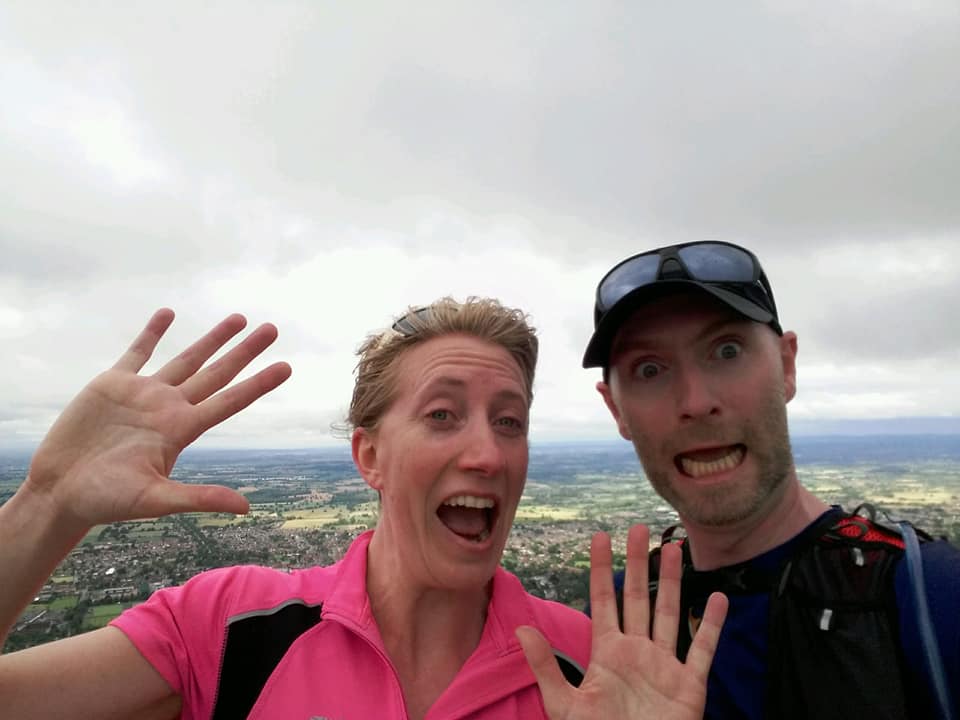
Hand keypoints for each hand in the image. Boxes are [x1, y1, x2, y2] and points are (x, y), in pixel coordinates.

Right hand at [25, 309, 291, 528]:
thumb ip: (199, 498)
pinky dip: (153, 333)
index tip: (286, 366)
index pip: (230, 401)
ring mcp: (143, 394)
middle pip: (217, 373)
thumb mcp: (155, 500)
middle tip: (272, 328)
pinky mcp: (112, 384)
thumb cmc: (105, 502)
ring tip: (239, 317)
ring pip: (187, 358)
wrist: (59, 491)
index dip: (258, 383)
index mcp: (182, 430)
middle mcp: (169, 408)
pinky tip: (169, 313)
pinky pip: (138, 352)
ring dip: (212, 339)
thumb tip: (245, 508)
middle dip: (244, 351)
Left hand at [517, 524, 727, 719]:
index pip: (603, 600)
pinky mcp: (689, 685)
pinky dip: (711, 625)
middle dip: (637, 563)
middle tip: (639, 528)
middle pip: (637, 597)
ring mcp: (664, 666)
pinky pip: (703, 649)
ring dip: (672, 582)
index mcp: (607, 653)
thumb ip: (546, 666)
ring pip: (670, 613)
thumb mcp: (565, 703)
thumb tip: (522, 630)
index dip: (601, 569)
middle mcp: (637, 652)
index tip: (600, 537)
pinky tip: (718, 599)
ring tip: (673, 548)